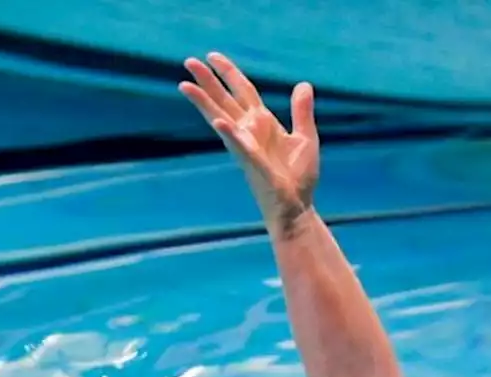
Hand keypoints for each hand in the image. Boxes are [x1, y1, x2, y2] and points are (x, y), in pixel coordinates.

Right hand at [179, 52, 319, 227]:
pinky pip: (240, 146)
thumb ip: (302, 111)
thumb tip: (304, 84)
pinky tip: (218, 122)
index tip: (212, 56)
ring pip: (221, 118)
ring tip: (185, 85)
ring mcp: (248, 146)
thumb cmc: (299, 177)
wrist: (297, 207)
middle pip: (225, 99)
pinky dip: (230, 134)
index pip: (243, 91)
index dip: (229, 73)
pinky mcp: (253, 163)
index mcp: (263, 123)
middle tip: (188, 61)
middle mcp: (250, 131)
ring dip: (204, 102)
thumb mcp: (306, 137)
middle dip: (208, 81)